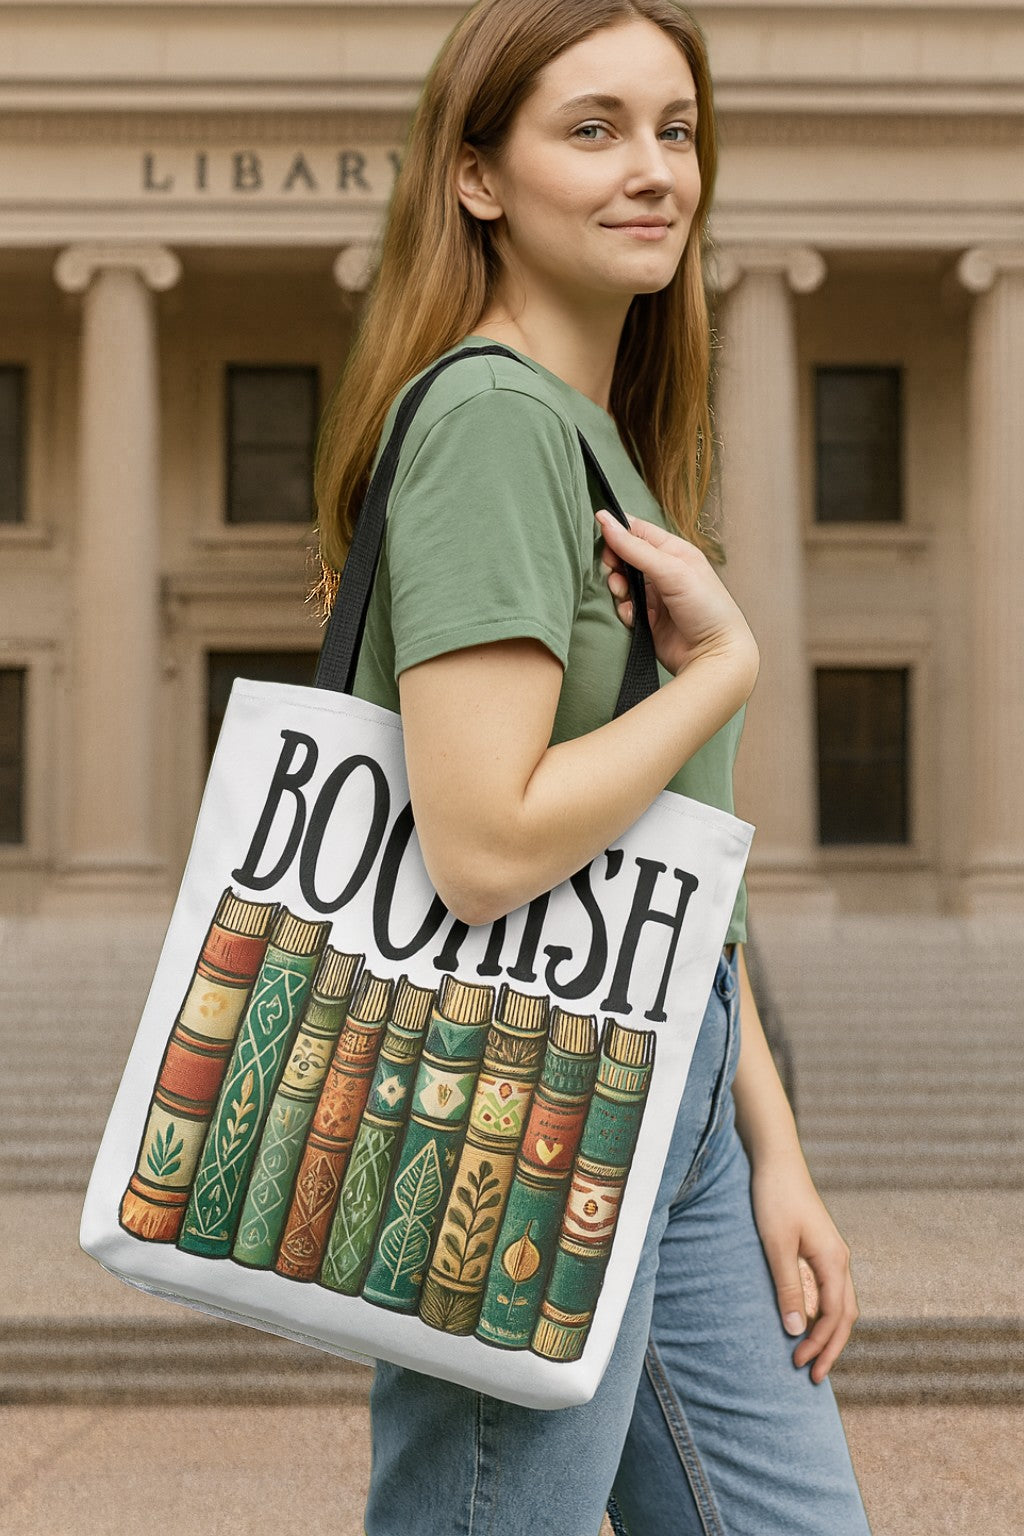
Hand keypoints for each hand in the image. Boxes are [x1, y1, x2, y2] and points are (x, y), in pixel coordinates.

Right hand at [595, 509, 758, 689]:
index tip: (600, 534)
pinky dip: (624, 611)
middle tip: (614, 572)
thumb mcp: (671, 570)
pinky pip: (624, 608)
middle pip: (625, 557)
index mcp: (675, 551)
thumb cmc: (706, 608)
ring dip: (618, 588)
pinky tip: (635, 617)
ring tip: (624, 596)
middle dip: (615, 563)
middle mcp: (664, 571)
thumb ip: (635, 548)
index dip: (617, 531)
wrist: (714, 654)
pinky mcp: (648, 619)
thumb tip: (605, 520)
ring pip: (622, 583)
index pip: (638, 531)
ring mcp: (656, 596)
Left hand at [749, 1151, 859, 1383]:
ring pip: (841, 1304)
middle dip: (830, 1348)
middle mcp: (839, 1260)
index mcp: (833, 1261)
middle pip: (845, 1316)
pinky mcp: (820, 1249)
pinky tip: (808, 1323)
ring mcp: (832, 1255)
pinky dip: (823, 1314)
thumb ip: (788, 1287)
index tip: (801, 1365)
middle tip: (811, 1376)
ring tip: (811, 1357)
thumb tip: (796, 1330)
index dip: (821, 1345)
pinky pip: (830, 1291)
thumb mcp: (776, 1245)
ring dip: (828, 1333)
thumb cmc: (774, 1199)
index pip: (835, 1316)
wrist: (777, 1163)